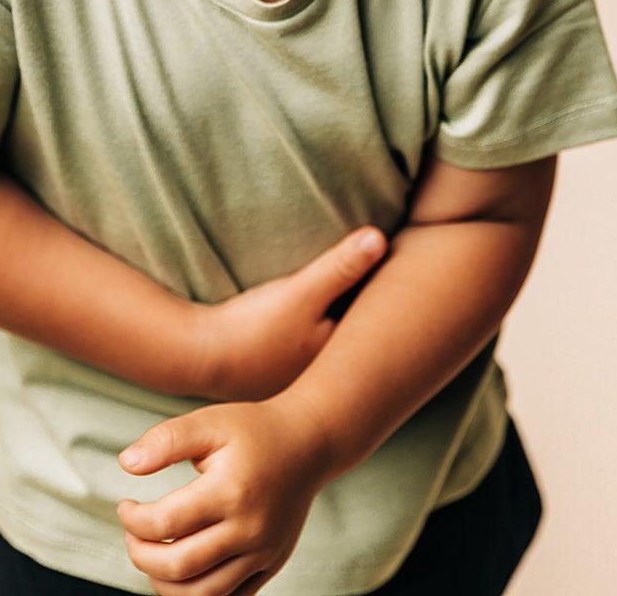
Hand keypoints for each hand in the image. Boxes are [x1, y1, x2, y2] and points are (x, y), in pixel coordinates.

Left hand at [116, 392, 334, 595]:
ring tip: (152, 554)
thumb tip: (126, 464)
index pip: (165, 523)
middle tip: (132, 533)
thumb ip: (166, 440)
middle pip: (179, 567)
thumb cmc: (252, 430)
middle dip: (141, 555)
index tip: (125, 505)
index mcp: (229, 491)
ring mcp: (262, 554)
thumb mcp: (209, 422)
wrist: (307, 444)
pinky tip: (180, 570)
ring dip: (164, 582)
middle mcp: (249, 530)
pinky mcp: (270, 566)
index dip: (133, 519)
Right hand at [189, 226, 389, 400]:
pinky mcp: (281, 374)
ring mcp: (303, 377)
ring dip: (347, 329)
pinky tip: (319, 329)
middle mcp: (327, 374)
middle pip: (360, 339)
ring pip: (337, 347)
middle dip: (375, 318)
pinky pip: (315, 352)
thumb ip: (341, 266)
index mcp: (340, 357)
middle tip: (402, 284)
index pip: (376, 325)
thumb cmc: (254, 326)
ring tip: (369, 305)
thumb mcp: (301, 291)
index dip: (394, 302)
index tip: (416, 277)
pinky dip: (323, 338)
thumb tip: (382, 238)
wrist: (199, 355)